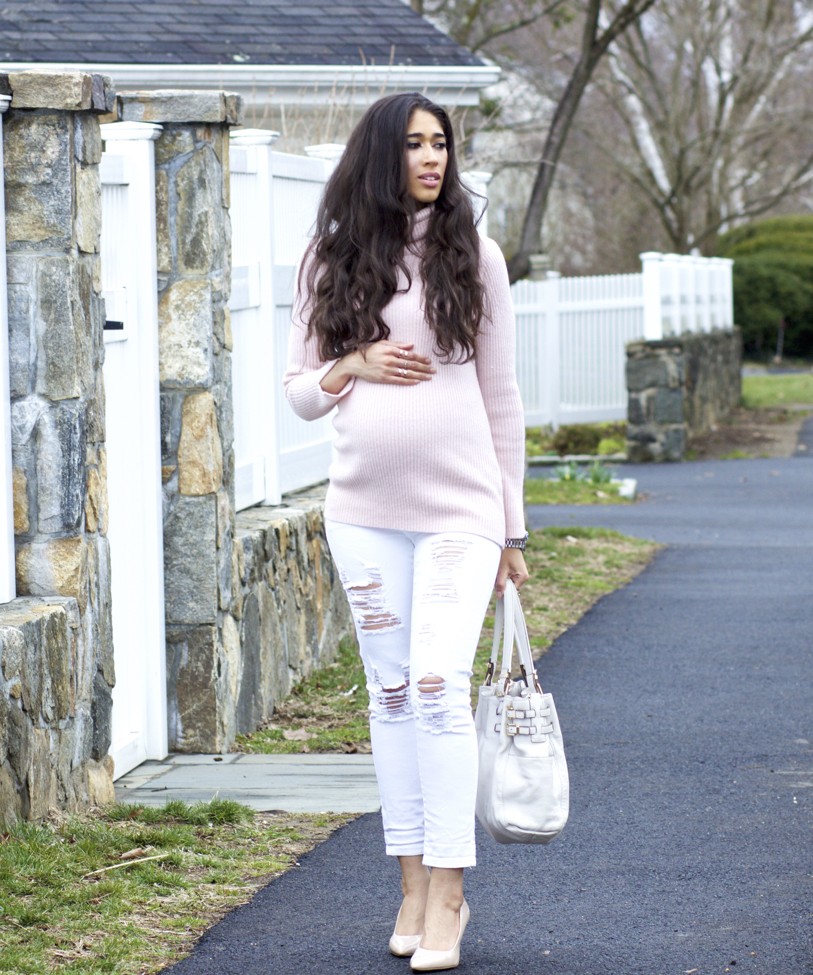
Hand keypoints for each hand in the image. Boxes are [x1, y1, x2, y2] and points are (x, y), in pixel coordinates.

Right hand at [320, 342, 434, 393]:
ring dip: (420, 375)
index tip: (429, 360)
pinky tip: (417, 382)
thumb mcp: (382, 344)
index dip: (421, 358)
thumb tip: (412, 345)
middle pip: (411, 364)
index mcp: (390, 350)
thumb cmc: (370, 352)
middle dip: (424, 367)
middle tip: (433, 370)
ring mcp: (387, 370)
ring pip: (407, 373)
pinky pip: (399, 381)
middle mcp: (390, 360)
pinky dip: (409, 381)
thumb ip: (397, 344)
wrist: (355, 363)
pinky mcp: (384, 378)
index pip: (410, 354)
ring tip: (429, 377)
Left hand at [495, 547, 528, 596]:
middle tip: (497, 576)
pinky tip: (502, 570)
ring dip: (503, 580)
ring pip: (509, 583)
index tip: (496, 586)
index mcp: (522, 577)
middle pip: (510, 587)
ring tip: (499, 571)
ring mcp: (521, 575)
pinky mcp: (518, 572)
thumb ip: (501, 584)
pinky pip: (510, 578)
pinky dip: (504, 576)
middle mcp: (524, 577)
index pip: (512, 591)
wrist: (510, 543)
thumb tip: (499, 596)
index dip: (504, 590)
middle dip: (502, 584)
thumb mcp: (502, 570)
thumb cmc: (506, 554)